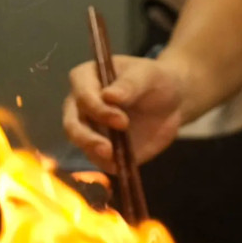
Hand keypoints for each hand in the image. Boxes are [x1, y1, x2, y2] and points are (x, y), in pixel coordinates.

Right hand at [62, 55, 183, 171]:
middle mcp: (79, 104)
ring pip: (80, 144)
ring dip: (94, 153)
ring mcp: (87, 128)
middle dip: (87, 138)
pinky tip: (119, 167)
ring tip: (113, 159)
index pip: (83, 96)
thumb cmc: (155, 81)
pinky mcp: (98, 148)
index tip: (122, 121)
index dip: (98, 110)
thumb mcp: (148, 76)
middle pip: (72, 124)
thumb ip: (129, 84)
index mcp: (86, 78)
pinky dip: (106, 164)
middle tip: (108, 148)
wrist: (169, 104)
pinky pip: (96, 159)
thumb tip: (109, 96)